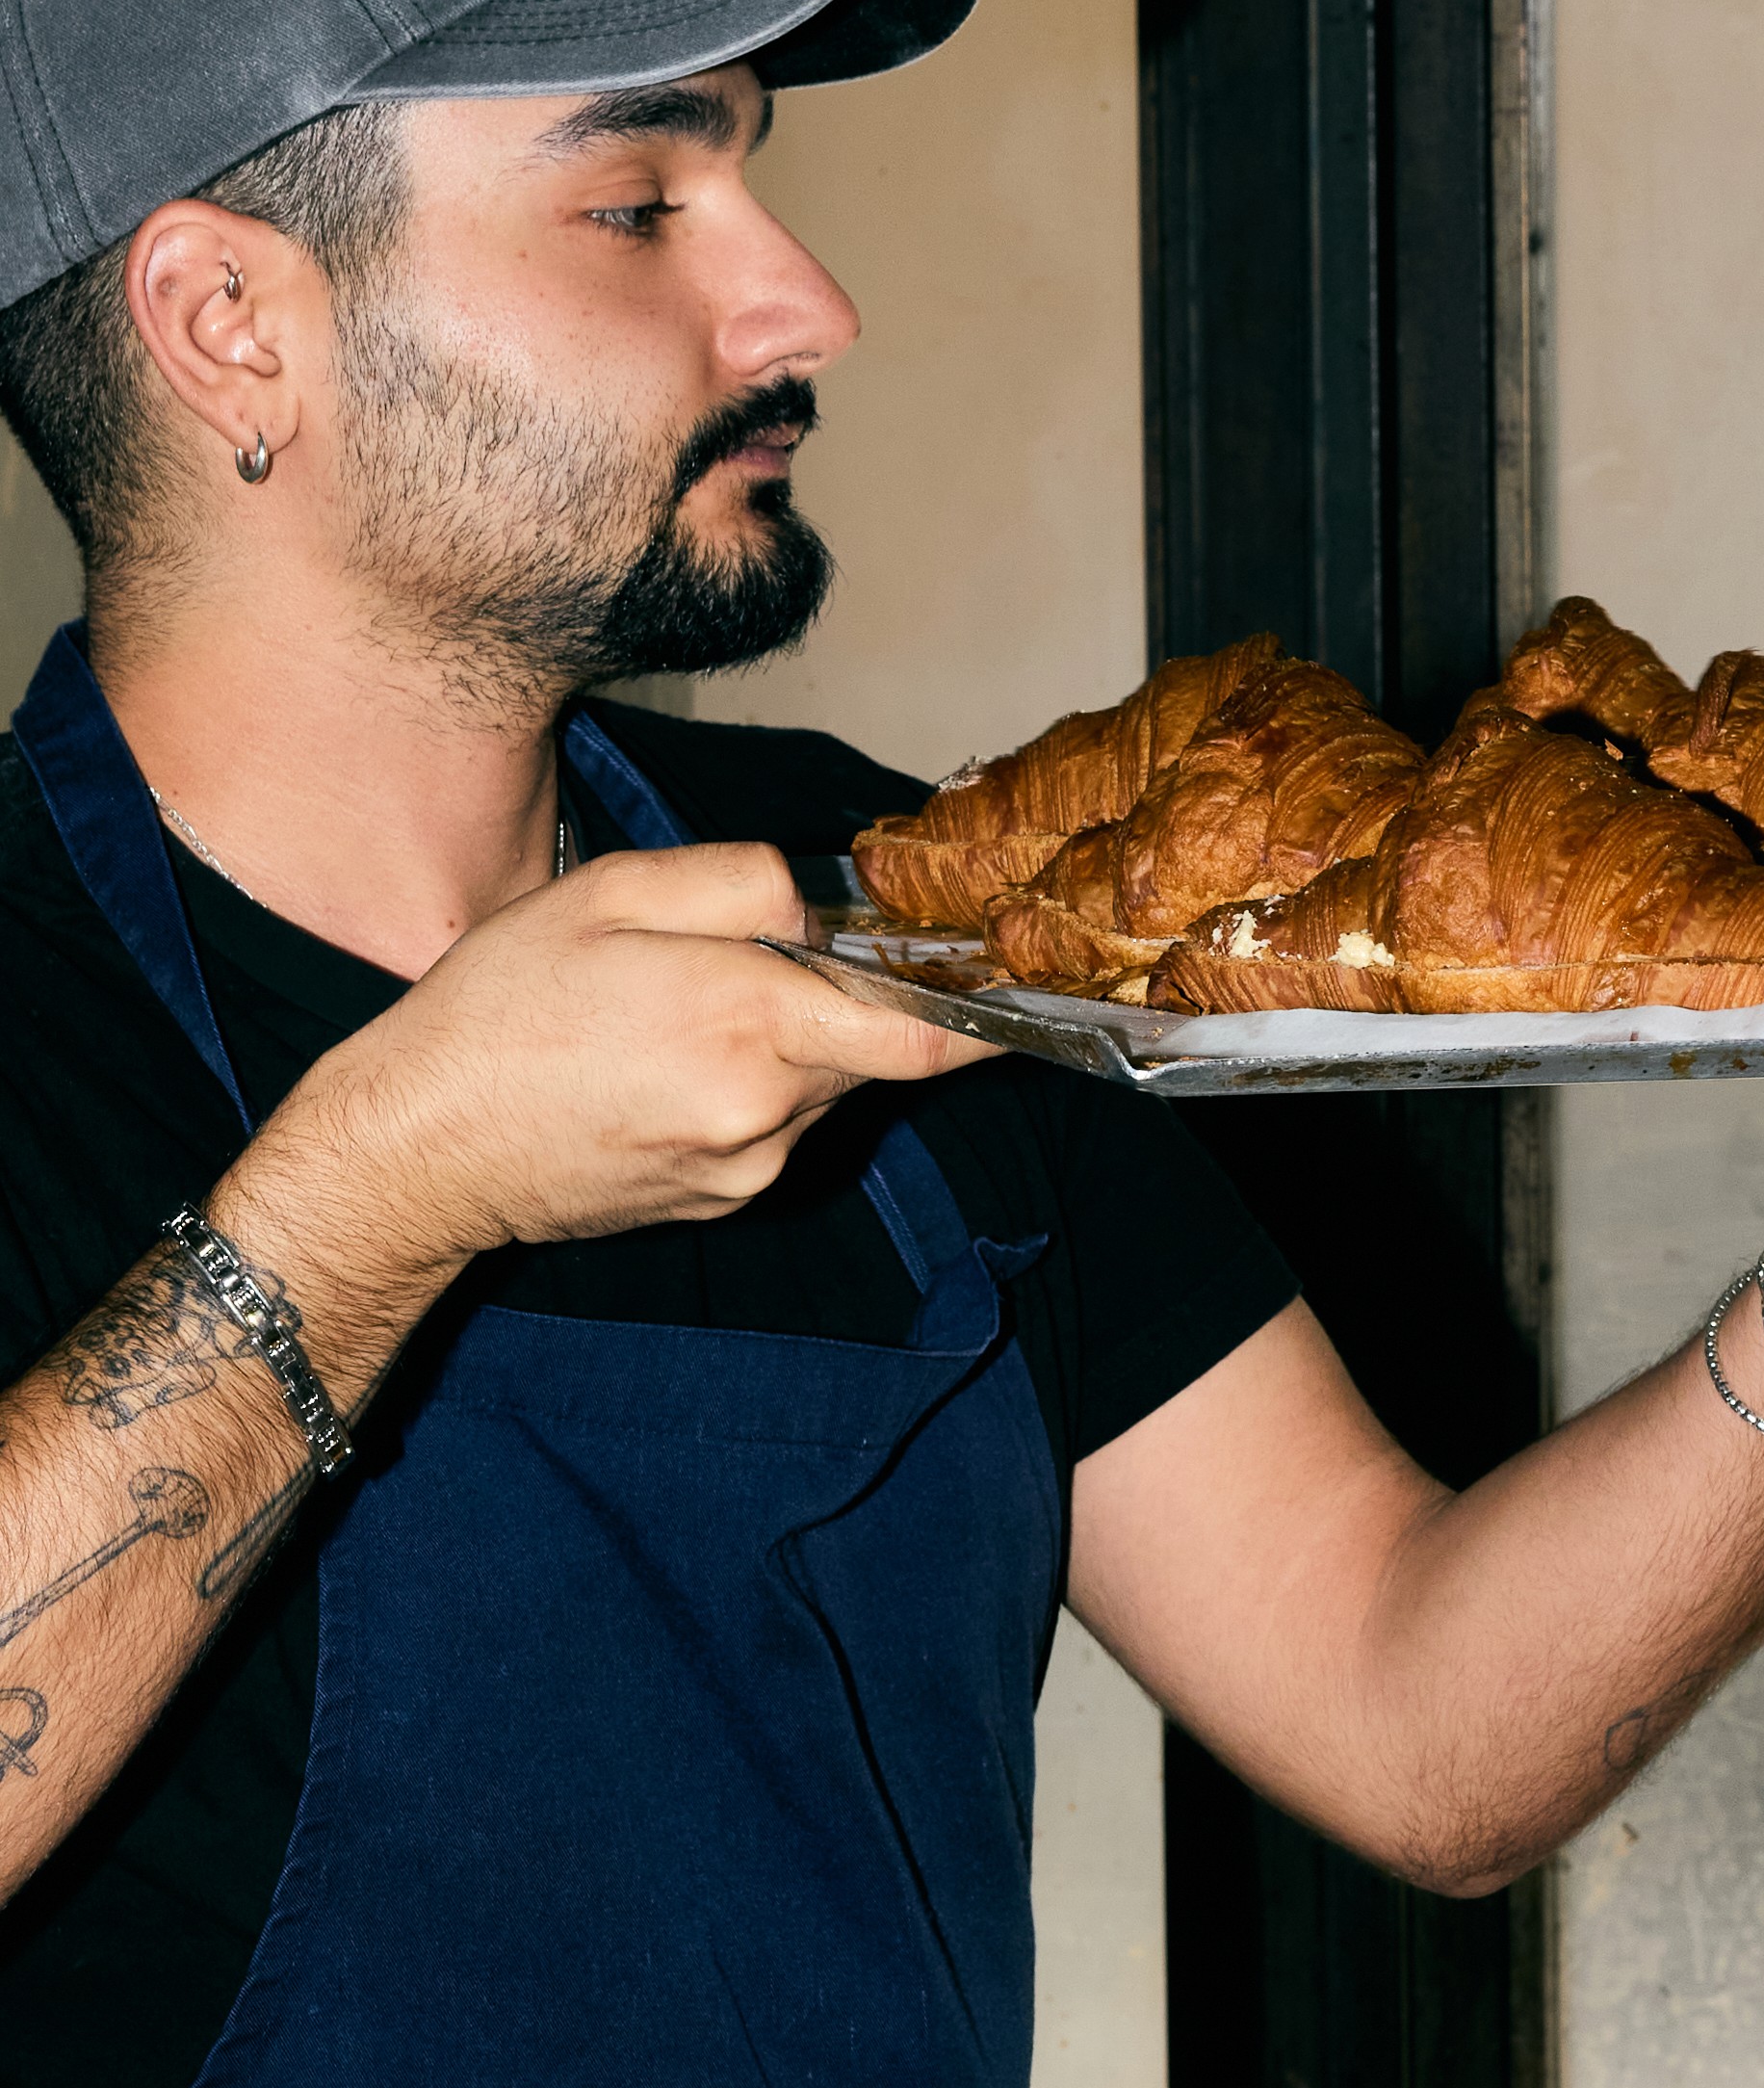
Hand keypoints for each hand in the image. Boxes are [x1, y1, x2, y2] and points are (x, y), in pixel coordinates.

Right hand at [218, 840, 989, 1377]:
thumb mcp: (609, 897)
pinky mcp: (716, 1203)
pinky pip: (768, 1129)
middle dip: (837, 1000)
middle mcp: (766, 1115)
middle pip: (867, 1050)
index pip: (926, 1037)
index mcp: (750, 1027)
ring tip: (666, 1016)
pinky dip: (742, 1088)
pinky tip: (648, 1068)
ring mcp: (744, 1171)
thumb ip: (741, 884)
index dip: (988, 1010)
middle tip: (745, 962)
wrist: (414, 1152)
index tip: (1026, 984)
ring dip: (782, 1045)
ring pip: (815, 1088)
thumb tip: (826, 904)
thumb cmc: (497, 1012)